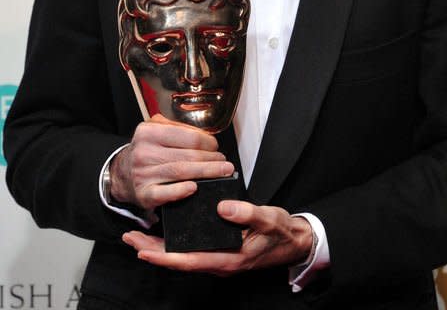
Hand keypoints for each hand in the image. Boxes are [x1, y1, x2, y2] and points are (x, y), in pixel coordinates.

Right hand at [109, 114, 233, 210]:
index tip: (216, 147)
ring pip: (181, 172)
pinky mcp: (144, 194)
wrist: (121, 174)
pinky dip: (181, 191)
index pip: (187, 136)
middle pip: (188, 155)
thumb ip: (177, 127)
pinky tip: (195, 188)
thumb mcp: (155, 130)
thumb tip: (205, 135)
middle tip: (225, 162)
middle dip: (211, 159)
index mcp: (149, 132)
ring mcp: (143, 174)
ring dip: (206, 172)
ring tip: (221, 172)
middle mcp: (144, 152)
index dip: (207, 142)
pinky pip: (165, 193)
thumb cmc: (146, 150)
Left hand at [122, 201, 312, 274]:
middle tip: (129, 239)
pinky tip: (165, 234)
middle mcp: (219, 262)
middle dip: (152, 252)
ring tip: (138, 237)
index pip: (189, 261)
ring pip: (183, 257)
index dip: (164, 257)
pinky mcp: (220, 251)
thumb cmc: (282, 232)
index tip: (143, 251)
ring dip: (159, 249)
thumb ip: (248, 213)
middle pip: (179, 261)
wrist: (294, 242)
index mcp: (228, 259)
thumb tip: (223, 207)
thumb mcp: (269, 219)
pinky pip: (191, 251)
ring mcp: (218, 258)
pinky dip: (174, 244)